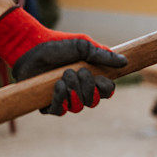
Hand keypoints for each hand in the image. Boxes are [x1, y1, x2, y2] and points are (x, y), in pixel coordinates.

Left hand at [0, 7, 127, 114]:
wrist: (32, 46)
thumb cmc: (58, 45)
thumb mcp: (83, 46)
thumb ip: (103, 55)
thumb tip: (124, 62)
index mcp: (91, 78)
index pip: (107, 92)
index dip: (105, 88)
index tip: (98, 77)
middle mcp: (79, 91)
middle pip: (93, 102)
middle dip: (87, 87)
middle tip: (77, 71)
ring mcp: (64, 99)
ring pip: (78, 107)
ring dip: (73, 90)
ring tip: (64, 75)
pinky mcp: (48, 105)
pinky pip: (61, 111)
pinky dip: (62, 98)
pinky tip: (58, 85)